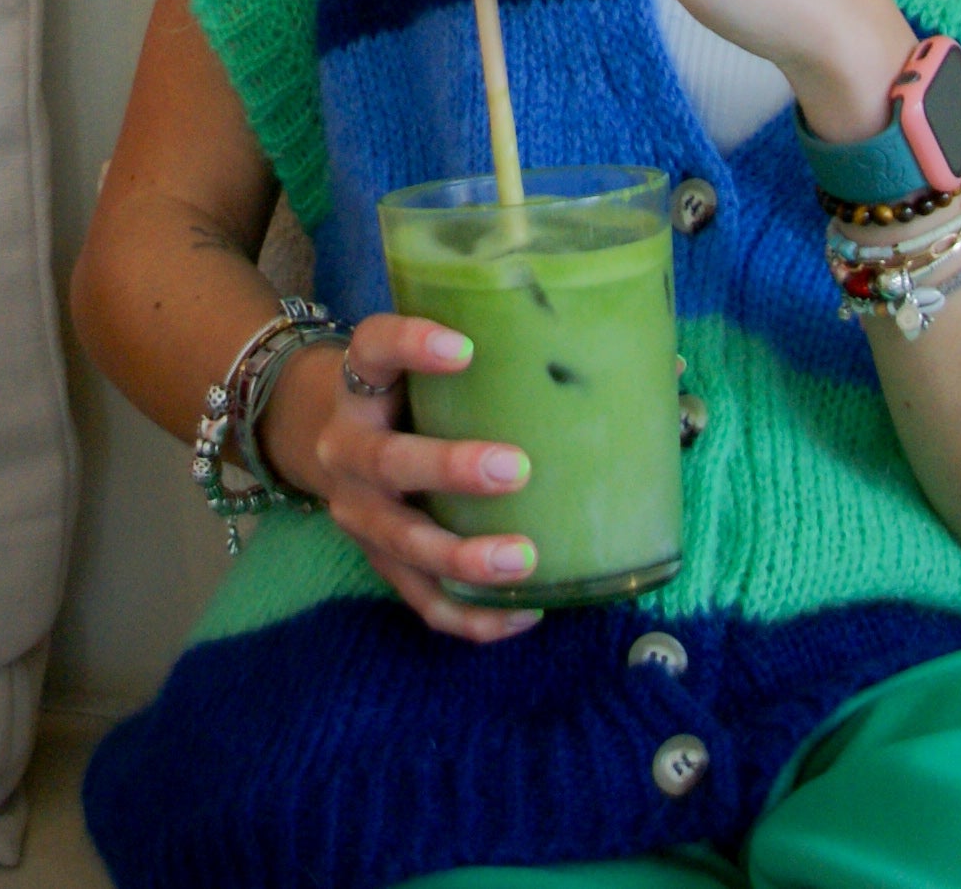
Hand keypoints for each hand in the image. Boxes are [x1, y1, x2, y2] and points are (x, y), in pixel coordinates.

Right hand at [262, 315, 545, 643]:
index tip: (464, 348)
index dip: (411, 345)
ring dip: (461, 557)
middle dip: (449, 468)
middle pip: (386, 460)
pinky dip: (470, 615)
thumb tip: (622, 350)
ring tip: (524, 559)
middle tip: (516, 469)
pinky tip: (524, 611)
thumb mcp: (423, 365)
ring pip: (401, 542)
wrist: (337, 443)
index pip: (374, 350)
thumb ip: (491, 355)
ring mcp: (359, 513)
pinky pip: (421, 600)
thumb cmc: (409, 395)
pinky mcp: (379, 563)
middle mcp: (348, 448)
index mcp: (361, 385)